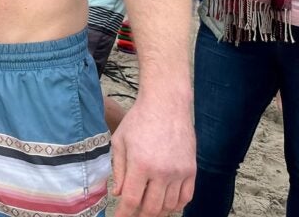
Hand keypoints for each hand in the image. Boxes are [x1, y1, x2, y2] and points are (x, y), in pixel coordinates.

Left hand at [111, 97, 195, 215]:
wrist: (166, 105)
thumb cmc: (138, 120)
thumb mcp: (120, 142)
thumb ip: (119, 170)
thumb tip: (119, 194)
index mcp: (141, 165)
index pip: (132, 200)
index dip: (125, 214)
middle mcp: (162, 172)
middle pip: (152, 208)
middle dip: (141, 215)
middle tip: (133, 214)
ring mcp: (179, 172)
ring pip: (170, 206)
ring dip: (158, 212)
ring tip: (148, 209)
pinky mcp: (192, 170)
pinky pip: (187, 197)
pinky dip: (177, 205)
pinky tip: (167, 204)